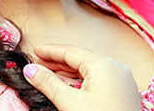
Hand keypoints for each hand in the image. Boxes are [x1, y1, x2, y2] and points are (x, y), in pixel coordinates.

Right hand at [23, 44, 141, 110]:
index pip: (71, 51)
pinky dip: (82, 81)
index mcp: (104, 65)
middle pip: (81, 59)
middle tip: (38, 64)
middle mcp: (116, 68)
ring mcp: (121, 80)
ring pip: (90, 71)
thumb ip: (48, 84)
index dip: (51, 51)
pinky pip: (99, 80)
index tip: (36, 50)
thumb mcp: (70, 103)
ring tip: (49, 75)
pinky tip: (69, 86)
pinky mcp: (122, 93)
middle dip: (58, 62)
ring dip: (69, 73)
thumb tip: (31, 70)